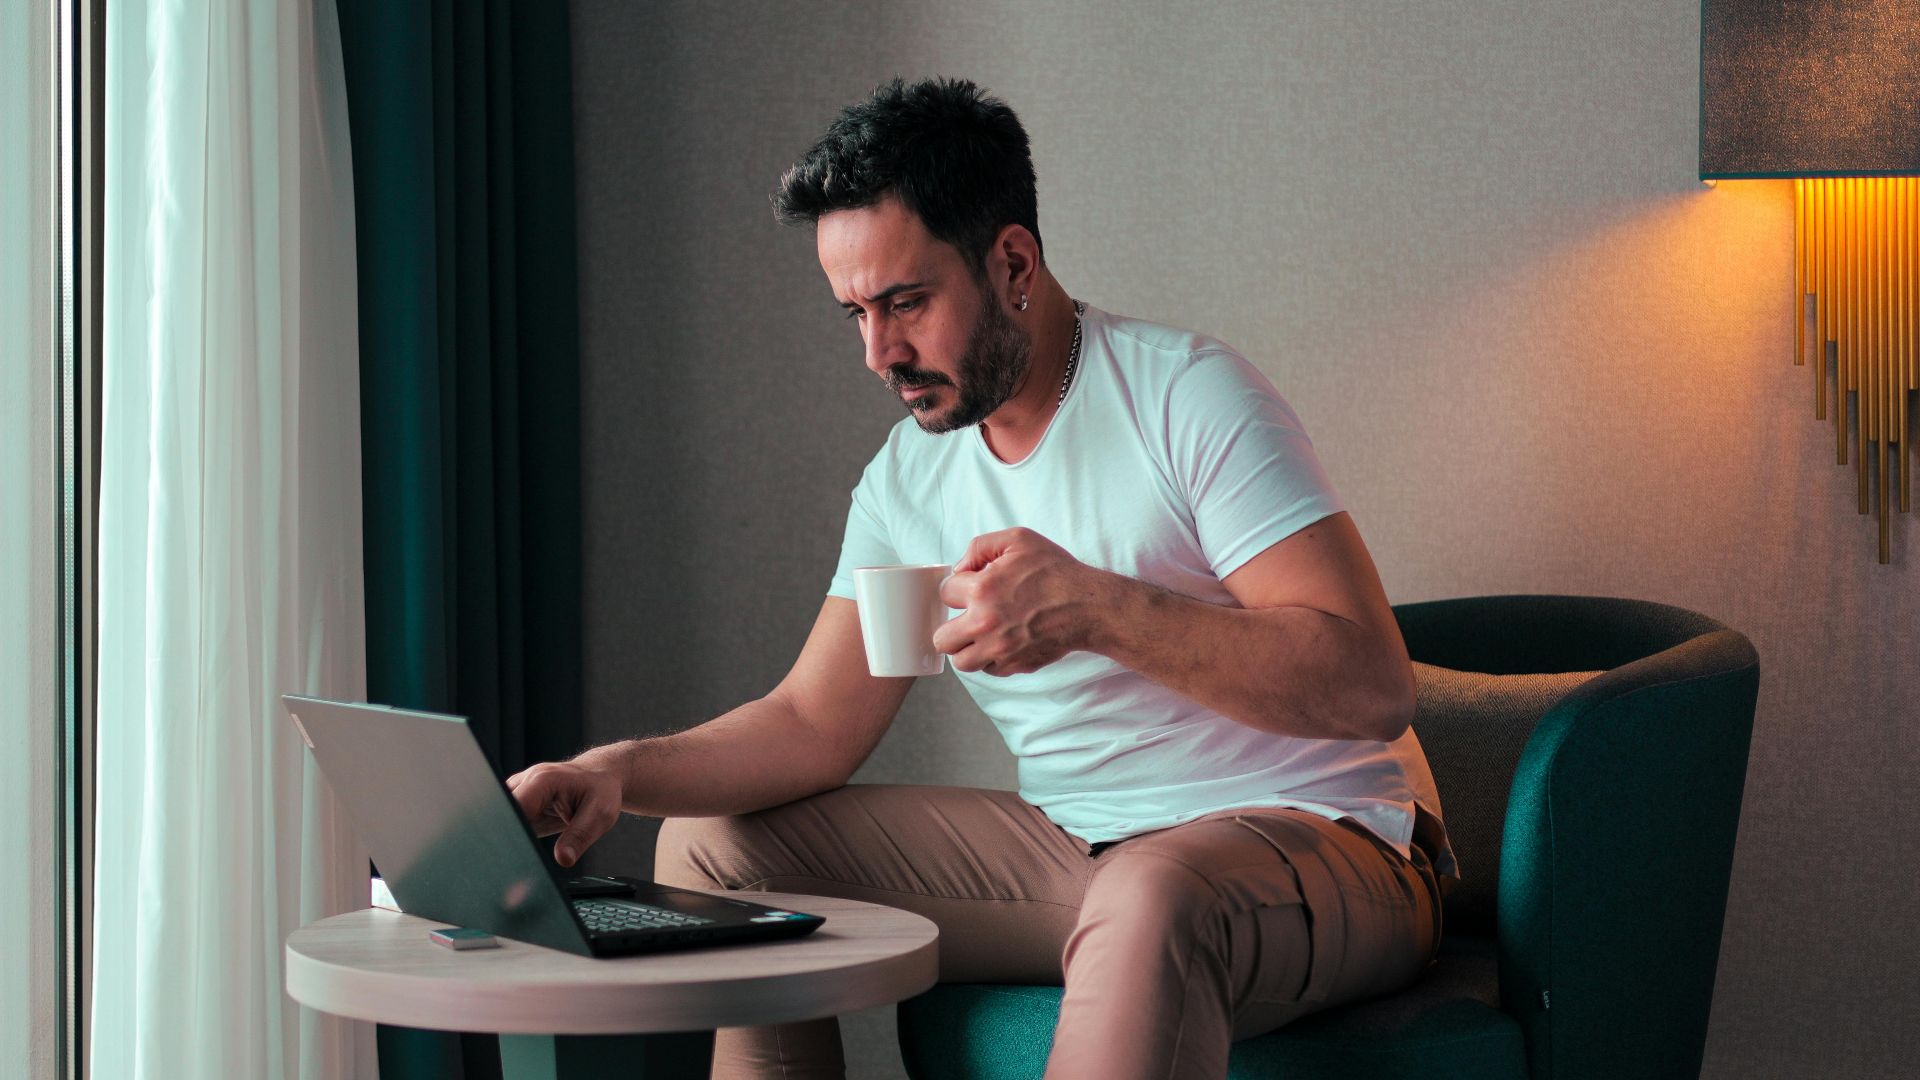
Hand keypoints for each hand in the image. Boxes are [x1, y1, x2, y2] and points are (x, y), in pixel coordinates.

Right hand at [505, 756, 623, 867]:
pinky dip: (515, 837)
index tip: (521, 850)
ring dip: (511, 838)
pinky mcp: (515, 804)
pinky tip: (528, 843)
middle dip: (510, 837)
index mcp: (542, 780)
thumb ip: (579, 837)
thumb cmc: (600, 791)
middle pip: (502, 814)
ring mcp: (516, 792)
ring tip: (532, 846)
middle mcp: (523, 782)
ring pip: (500, 820)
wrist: (598, 778)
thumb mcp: (599, 814)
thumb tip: (563, 860)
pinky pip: (507, 823)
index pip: (514, 807)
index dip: (513, 831)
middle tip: (529, 855)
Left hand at [933, 527, 1114, 675]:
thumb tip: (959, 568)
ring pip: (961, 662)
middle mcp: (985, 624)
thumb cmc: (1055, 571)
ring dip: (967, 648)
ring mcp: (999, 650)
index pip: (945, 594)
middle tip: (968, 618)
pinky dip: (991, 659)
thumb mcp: (1018, 539)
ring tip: (981, 635)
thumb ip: (980, 547)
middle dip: (951, 626)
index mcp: (982, 590)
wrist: (1088, 606)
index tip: (972, 588)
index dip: (957, 588)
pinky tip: (1003, 642)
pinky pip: (988, 670)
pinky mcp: (1014, 665)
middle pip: (941, 639)